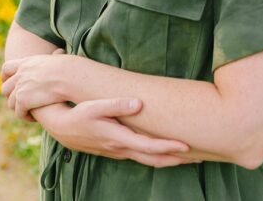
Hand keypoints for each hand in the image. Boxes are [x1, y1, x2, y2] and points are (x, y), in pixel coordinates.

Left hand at [1, 50, 68, 120]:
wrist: (70, 76)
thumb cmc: (70, 68)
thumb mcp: (58, 58)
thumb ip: (51, 59)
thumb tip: (59, 53)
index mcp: (27, 62)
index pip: (7, 68)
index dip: (5, 77)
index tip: (9, 82)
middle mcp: (20, 74)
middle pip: (5, 88)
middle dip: (11, 96)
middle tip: (22, 102)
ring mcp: (20, 87)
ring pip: (11, 103)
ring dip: (19, 108)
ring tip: (31, 112)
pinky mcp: (23, 100)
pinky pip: (19, 113)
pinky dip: (26, 116)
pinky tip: (35, 118)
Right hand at [35, 99, 196, 167]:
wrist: (61, 127)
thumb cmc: (78, 115)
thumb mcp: (94, 106)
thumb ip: (116, 104)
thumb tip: (138, 102)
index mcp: (119, 138)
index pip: (149, 146)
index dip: (169, 147)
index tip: (187, 146)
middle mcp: (121, 148)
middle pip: (154, 159)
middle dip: (177, 159)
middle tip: (200, 156)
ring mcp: (119, 151)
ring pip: (148, 160)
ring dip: (169, 160)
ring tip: (190, 155)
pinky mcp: (118, 149)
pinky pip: (142, 156)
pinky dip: (157, 156)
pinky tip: (166, 152)